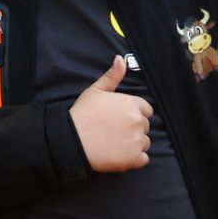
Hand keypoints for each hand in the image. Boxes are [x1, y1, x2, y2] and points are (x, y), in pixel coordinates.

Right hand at [69, 56, 151, 171]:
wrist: (71, 140)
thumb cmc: (82, 114)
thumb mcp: (95, 90)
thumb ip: (112, 76)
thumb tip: (121, 59)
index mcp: (131, 103)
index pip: (146, 110)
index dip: (133, 114)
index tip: (120, 119)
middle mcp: (138, 121)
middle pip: (145, 126)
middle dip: (133, 129)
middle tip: (114, 131)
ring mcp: (137, 140)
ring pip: (144, 143)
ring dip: (134, 144)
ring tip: (115, 143)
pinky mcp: (134, 158)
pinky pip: (143, 159)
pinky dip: (134, 159)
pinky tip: (119, 154)